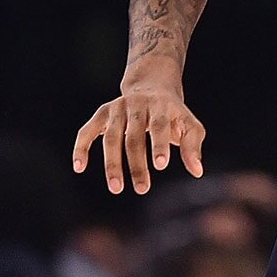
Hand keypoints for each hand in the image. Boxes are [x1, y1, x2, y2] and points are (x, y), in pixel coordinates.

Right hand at [73, 84, 206, 192]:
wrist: (152, 87)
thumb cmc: (173, 115)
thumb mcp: (189, 126)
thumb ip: (193, 147)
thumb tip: (197, 172)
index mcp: (161, 106)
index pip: (159, 126)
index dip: (159, 145)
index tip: (161, 166)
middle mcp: (136, 105)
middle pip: (133, 137)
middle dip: (137, 164)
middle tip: (142, 189)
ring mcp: (116, 109)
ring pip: (111, 138)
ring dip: (112, 164)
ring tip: (117, 188)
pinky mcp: (101, 114)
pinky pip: (86, 131)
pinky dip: (81, 147)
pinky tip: (79, 167)